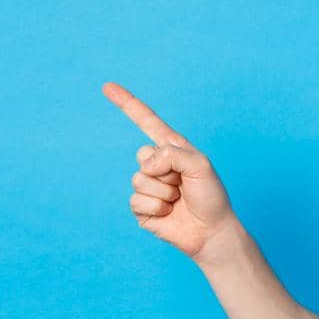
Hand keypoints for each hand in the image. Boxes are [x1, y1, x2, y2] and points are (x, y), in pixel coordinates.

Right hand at [102, 81, 237, 262]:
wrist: (211, 232)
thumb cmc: (211, 197)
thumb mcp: (200, 165)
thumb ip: (173, 153)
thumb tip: (145, 163)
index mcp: (173, 149)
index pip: (147, 121)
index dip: (127, 104)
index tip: (107, 86)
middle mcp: (158, 165)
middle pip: (143, 155)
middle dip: (166, 171)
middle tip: (184, 185)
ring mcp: (148, 186)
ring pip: (140, 179)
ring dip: (164, 192)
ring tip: (179, 200)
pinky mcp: (141, 209)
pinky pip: (137, 201)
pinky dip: (157, 208)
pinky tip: (170, 213)